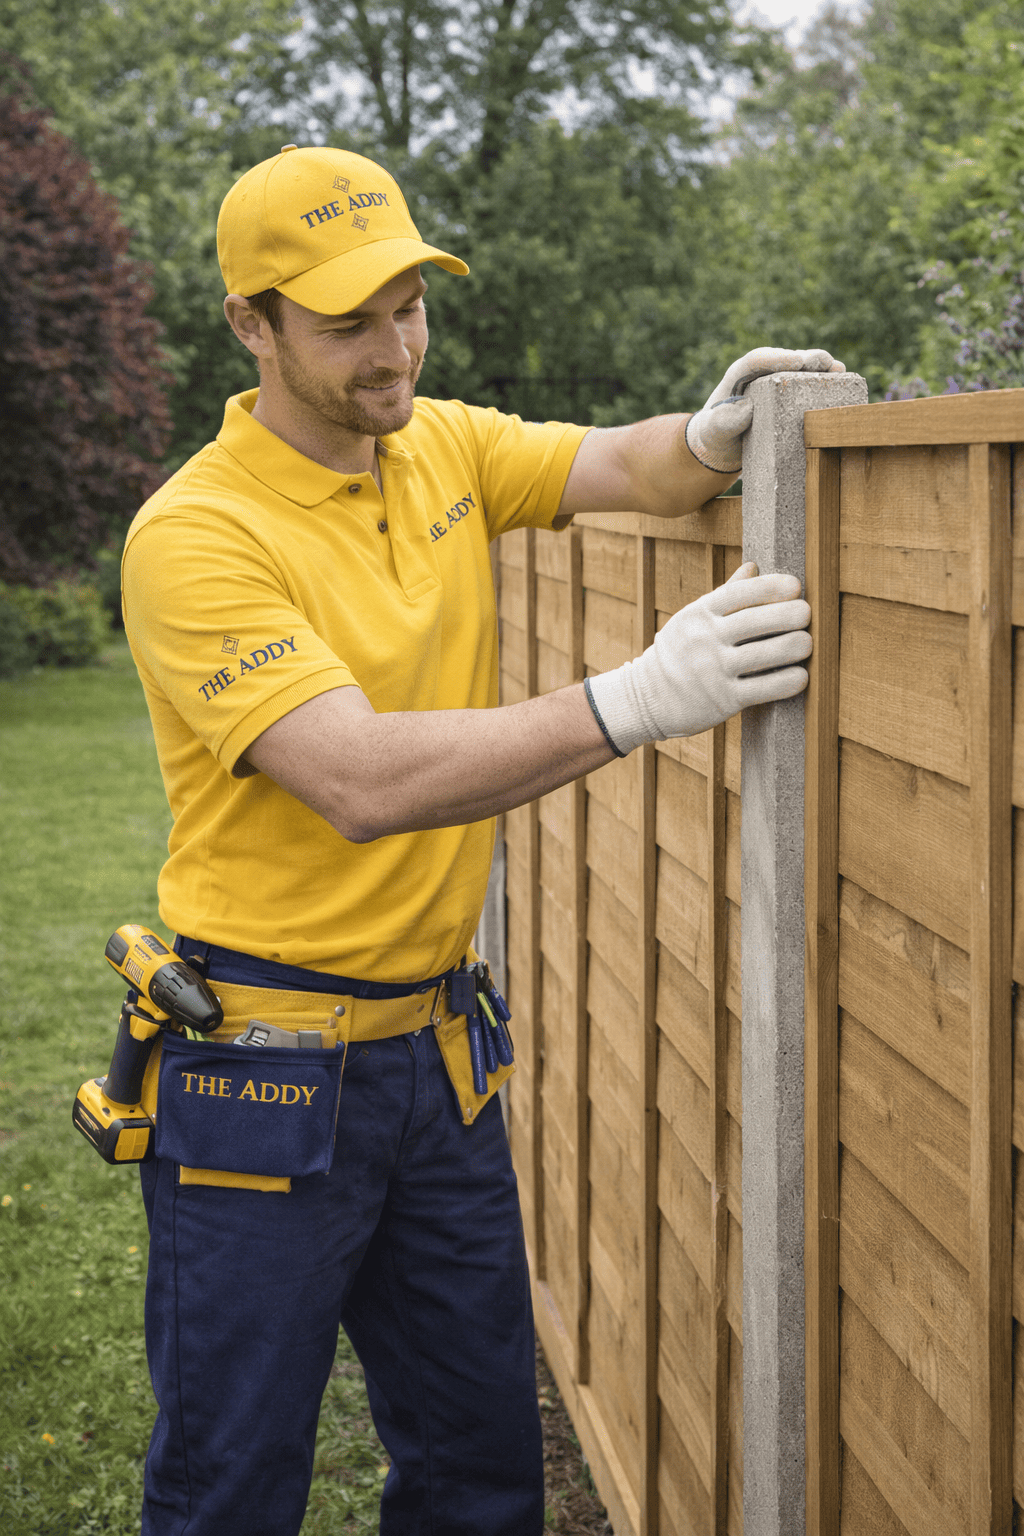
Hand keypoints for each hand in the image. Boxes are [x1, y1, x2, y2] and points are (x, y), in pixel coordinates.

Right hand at [585, 562, 810, 754]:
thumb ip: (725, 595)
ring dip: (792, 647)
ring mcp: (712, 671)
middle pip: (754, 622)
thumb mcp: (693, 618)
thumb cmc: (680, 652)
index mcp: (700, 614)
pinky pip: (760, 689)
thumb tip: (754, 566)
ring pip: (762, 655)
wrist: (647, 698)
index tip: (795, 586)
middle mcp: (705, 639)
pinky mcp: (722, 700)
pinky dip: (785, 683)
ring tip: (808, 644)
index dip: (769, 587)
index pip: (738, 594)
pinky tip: (801, 677)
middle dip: (788, 615)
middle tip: (807, 614)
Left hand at [684, 347, 845, 472]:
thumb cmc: (715, 436)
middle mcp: (760, 374)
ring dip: (821, 367)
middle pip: (785, 359)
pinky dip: (822, 383)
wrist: (719, 446)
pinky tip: (841, 385)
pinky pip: (805, 385)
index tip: (799, 362)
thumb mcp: (715, 431)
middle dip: (808, 359)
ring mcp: (776, 383)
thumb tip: (746, 409)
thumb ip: (725, 421)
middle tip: (829, 364)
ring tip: (840, 372)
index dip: (779, 358)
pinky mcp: (787, 396)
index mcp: (739, 375)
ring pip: (800, 369)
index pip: (758, 360)